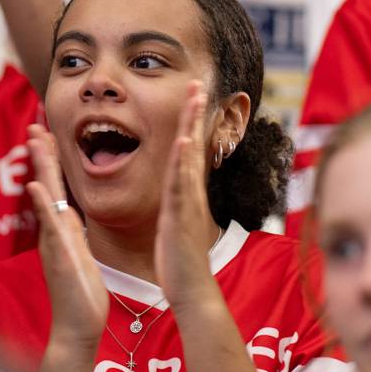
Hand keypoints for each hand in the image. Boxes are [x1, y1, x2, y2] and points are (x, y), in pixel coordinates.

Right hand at [26, 123, 107, 351]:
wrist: (77, 327)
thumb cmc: (81, 296)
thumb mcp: (80, 256)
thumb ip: (73, 235)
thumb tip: (70, 216)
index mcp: (63, 230)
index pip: (56, 187)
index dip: (52, 160)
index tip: (49, 133)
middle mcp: (54, 231)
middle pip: (45, 184)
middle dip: (41, 153)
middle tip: (35, 124)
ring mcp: (53, 242)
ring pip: (44, 197)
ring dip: (38, 168)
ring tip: (34, 141)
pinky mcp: (57, 255)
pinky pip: (48, 225)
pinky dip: (40, 205)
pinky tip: (35, 186)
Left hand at [154, 82, 224, 307]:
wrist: (190, 289)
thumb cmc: (179, 260)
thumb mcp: (174, 223)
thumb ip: (175, 205)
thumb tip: (174, 192)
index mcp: (184, 193)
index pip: (188, 150)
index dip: (189, 122)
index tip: (191, 94)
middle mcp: (189, 193)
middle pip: (193, 145)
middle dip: (194, 113)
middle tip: (196, 82)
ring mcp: (186, 202)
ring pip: (189, 158)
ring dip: (191, 127)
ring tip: (193, 99)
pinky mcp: (179, 216)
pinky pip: (181, 185)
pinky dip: (182, 163)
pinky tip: (181, 142)